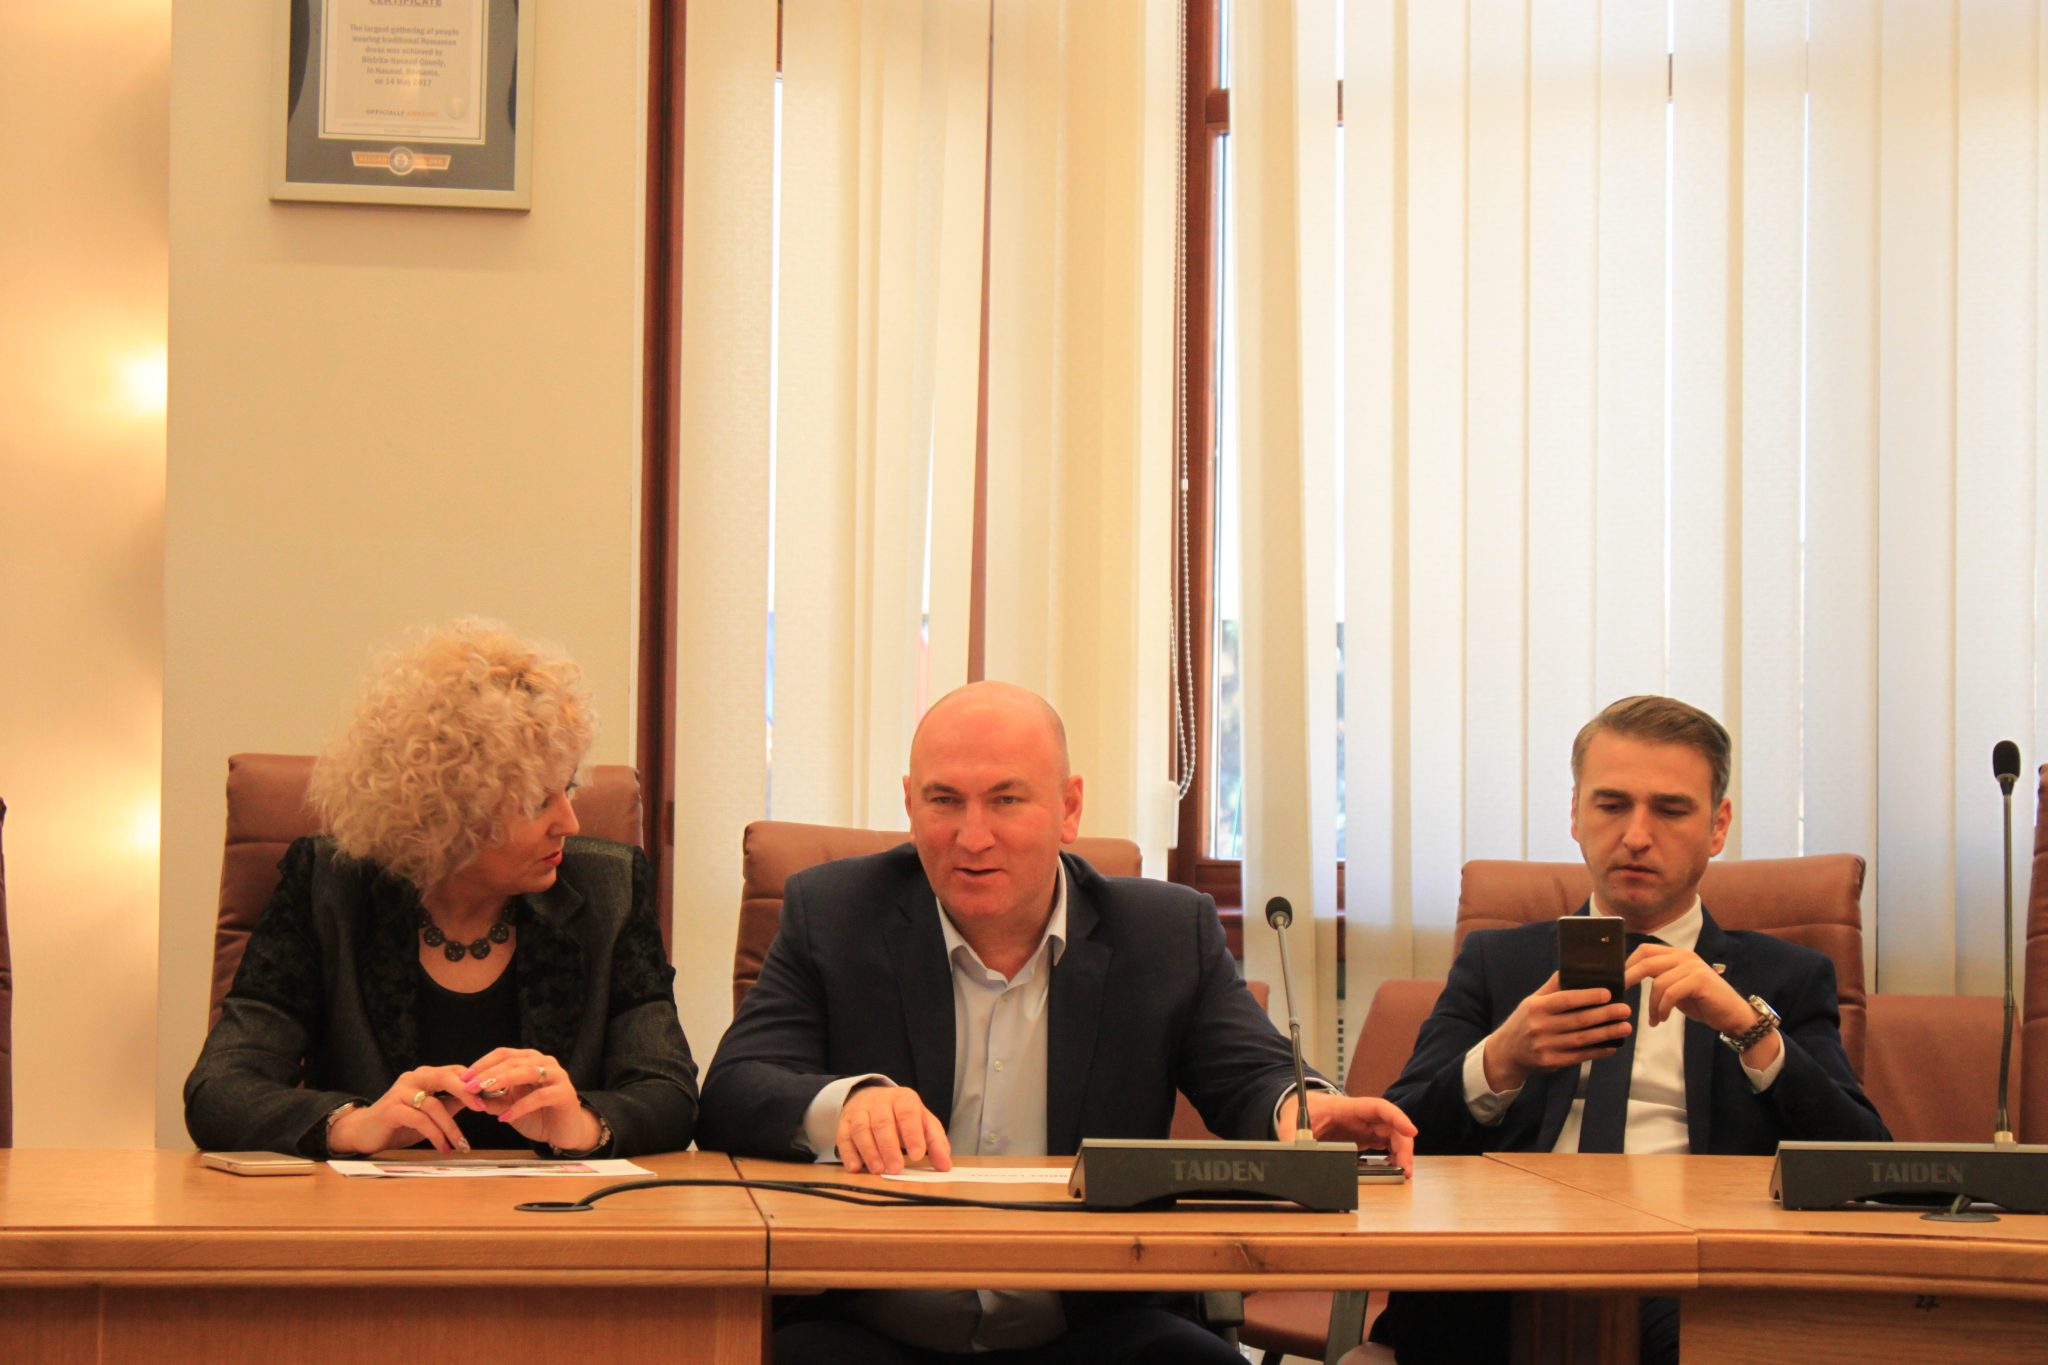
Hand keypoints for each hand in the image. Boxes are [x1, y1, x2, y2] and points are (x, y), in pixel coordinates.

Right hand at [327, 1064, 486, 1153]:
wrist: (365, 1133)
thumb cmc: (401, 1123)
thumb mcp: (431, 1112)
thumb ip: (452, 1103)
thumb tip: (483, 1100)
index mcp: (426, 1076)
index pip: (455, 1072)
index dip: (475, 1084)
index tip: (494, 1097)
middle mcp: (413, 1079)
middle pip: (446, 1078)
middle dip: (467, 1092)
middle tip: (484, 1108)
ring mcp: (400, 1092)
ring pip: (434, 1105)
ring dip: (451, 1128)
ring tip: (461, 1145)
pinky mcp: (391, 1109)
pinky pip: (419, 1120)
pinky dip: (435, 1135)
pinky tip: (444, 1147)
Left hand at [462, 1048, 598, 1151]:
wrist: (564, 1132)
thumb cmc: (537, 1115)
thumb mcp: (509, 1107)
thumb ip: (493, 1100)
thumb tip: (470, 1097)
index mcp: (530, 1060)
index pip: (504, 1054)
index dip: (482, 1064)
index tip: (464, 1078)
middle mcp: (545, 1063)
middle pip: (513, 1061)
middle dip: (488, 1073)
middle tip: (469, 1086)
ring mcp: (557, 1076)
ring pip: (527, 1072)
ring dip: (502, 1080)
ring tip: (483, 1092)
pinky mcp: (565, 1093)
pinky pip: (539, 1096)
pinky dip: (519, 1106)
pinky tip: (504, 1117)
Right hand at [836, 1081, 951, 1173]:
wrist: (872, 1098)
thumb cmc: (902, 1115)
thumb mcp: (923, 1122)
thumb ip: (936, 1142)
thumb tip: (945, 1165)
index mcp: (903, 1098)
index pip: (907, 1113)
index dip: (912, 1134)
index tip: (917, 1155)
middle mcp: (879, 1101)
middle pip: (882, 1122)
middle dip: (889, 1147)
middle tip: (896, 1168)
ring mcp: (860, 1110)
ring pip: (861, 1129)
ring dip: (869, 1151)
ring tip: (878, 1170)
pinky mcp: (844, 1121)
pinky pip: (843, 1136)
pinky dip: (848, 1153)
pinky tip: (855, 1167)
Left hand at [1277, 1091, 1417, 1169]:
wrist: (1299, 1107)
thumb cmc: (1302, 1108)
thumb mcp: (1292, 1122)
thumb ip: (1293, 1136)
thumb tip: (1293, 1152)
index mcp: (1348, 1108)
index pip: (1379, 1108)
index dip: (1398, 1117)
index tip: (1411, 1131)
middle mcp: (1362, 1117)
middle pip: (1392, 1127)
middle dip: (1403, 1146)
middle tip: (1406, 1169)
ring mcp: (1365, 1127)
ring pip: (1393, 1137)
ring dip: (1401, 1154)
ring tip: (1403, 1173)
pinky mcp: (1365, 1138)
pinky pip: (1386, 1146)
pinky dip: (1393, 1157)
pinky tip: (1394, 1169)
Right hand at [1480, 972, 1632, 1092]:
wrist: (1507, 1052)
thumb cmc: (1525, 1021)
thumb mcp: (1532, 1001)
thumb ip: (1553, 987)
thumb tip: (1574, 967)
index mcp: (1536, 1007)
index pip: (1566, 999)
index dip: (1588, 996)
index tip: (1608, 993)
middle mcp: (1539, 1026)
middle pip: (1578, 1020)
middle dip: (1605, 1015)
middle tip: (1625, 1009)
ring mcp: (1545, 1046)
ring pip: (1582, 1039)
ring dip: (1606, 1033)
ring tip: (1625, 1027)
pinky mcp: (1551, 1062)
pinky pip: (1579, 1056)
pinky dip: (1597, 1051)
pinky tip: (1612, 1045)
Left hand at [1627, 944, 1780, 1066]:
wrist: (1733, 1015)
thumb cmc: (1703, 1002)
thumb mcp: (1676, 987)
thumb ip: (1659, 978)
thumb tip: (1628, 978)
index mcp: (1677, 954)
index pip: (1645, 950)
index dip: (1628, 963)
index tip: (1618, 979)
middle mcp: (1684, 956)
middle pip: (1647, 961)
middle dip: (1629, 978)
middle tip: (1620, 994)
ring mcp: (1693, 967)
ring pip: (1658, 982)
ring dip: (1651, 1005)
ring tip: (1654, 1019)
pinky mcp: (1699, 980)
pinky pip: (1670, 993)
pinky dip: (1662, 1008)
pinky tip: (1662, 1019)